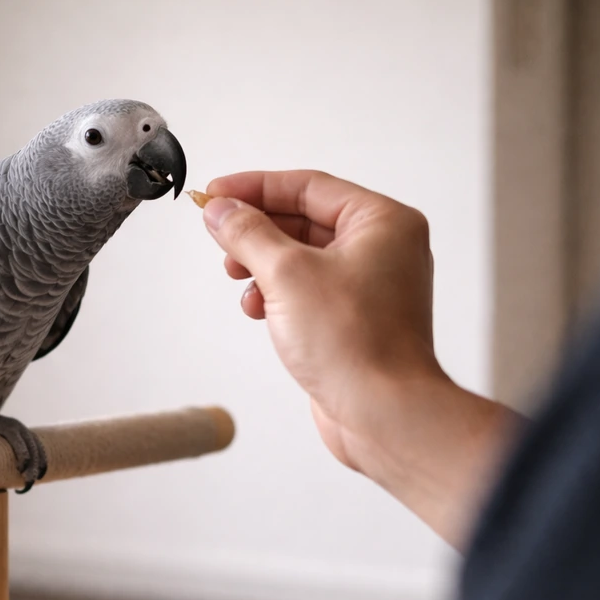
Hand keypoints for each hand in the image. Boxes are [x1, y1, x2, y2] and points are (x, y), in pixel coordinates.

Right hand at [201, 170, 522, 548]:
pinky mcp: (352, 318)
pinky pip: (305, 290)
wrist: (381, 413)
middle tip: (220, 235)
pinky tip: (257, 307)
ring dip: (261, 264)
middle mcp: (381, 249)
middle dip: (256, 230)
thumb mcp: (286, 273)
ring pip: (300, 257)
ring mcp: (368, 286)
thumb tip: (222, 211)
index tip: (217, 195)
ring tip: (237, 276)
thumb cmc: (357, 344)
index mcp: (382, 222)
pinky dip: (276, 293)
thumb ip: (247, 233)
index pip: (307, 186)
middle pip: (302, 220)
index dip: (255, 188)